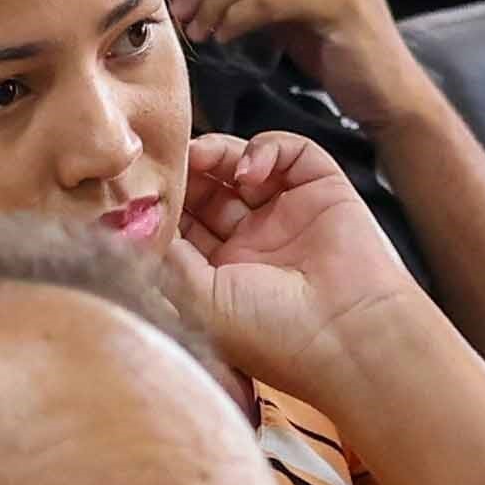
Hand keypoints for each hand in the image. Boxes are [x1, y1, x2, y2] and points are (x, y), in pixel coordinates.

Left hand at [161, 129, 423, 396]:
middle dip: (185, 174)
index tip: (138, 190)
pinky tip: (250, 173)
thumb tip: (136, 219)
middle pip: (206, 189)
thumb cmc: (272, 333)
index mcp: (220, 277)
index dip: (161, 203)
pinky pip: (290, 151)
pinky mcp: (321, 190)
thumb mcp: (195, 300)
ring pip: (240, 164)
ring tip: (201, 158)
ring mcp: (286, 216)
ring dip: (216, 154)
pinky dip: (265, 149)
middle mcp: (252, 244)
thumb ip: (161, 254)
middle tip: (167, 165)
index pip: (181, 225)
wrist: (348, 336)